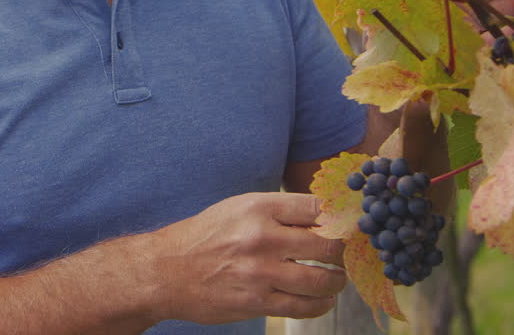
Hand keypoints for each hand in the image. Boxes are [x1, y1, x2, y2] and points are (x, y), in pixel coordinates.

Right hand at [150, 192, 346, 323]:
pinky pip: (304, 306)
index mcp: (258, 208)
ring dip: (337, 282)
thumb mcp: (238, 209)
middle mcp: (262, 237)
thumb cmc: (205, 236)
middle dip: (343, 252)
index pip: (317, 207)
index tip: (347, 224)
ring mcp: (260, 272)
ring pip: (322, 280)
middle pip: (328, 245)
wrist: (166, 270)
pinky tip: (322, 300)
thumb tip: (324, 216)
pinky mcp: (257, 301)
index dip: (339, 217)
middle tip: (345, 255)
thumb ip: (278, 212)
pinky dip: (320, 305)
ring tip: (337, 280)